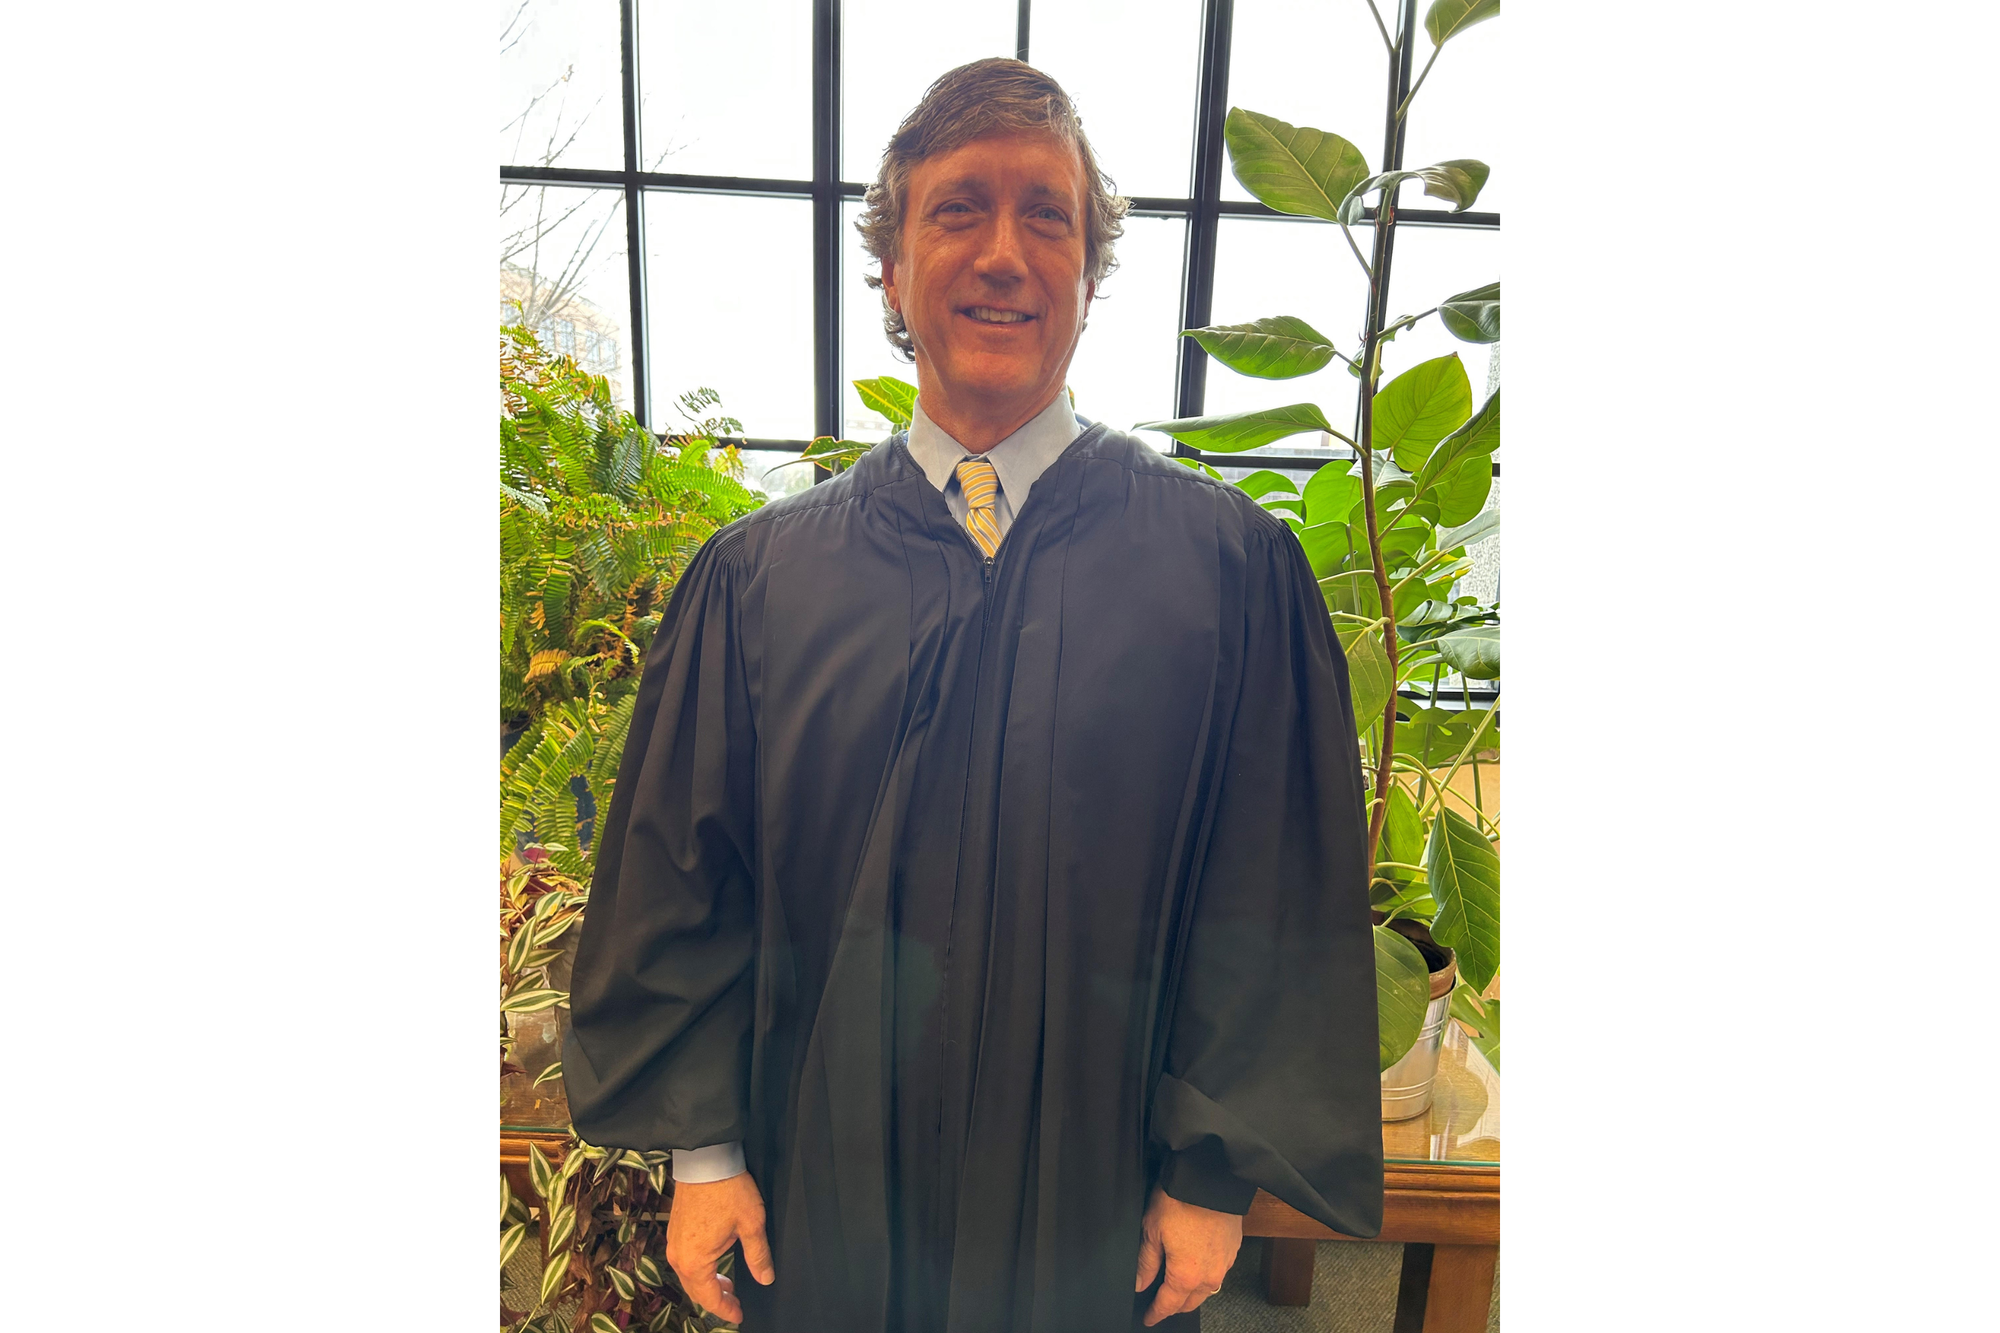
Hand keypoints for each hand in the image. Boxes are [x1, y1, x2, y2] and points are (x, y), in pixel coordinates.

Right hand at [663, 1171, 774, 1323]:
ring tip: (728, 1284)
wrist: (706, 1159)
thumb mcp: (751, 1225)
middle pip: (695, 1290)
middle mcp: (678, 1256)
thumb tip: (765, 1278)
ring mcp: (674, 1242)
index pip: (709, 1298)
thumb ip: (758, 1256)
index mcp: (694, 1261)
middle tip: (736, 1302)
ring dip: (707, 1283)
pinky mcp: (674, 1229)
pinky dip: (699, 1268)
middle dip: (716, 1299)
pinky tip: (715, 1263)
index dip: (726, 1310)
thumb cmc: (728, 1190)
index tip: (739, 1315)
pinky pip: (684, 1260)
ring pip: (688, 1275)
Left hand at [1133, 1183, 1242, 1325]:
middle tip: (1161, 1303)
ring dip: (1193, 1291)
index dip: (1156, 1313)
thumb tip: (1140, 1284)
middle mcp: (1209, 1276)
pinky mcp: (1234, 1248)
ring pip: (1207, 1289)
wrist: (1211, 1177)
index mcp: (1186, 1276)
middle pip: (1190, 1302)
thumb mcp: (1151, 1231)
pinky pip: (1219, 1271)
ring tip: (1178, 1285)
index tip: (1149, 1318)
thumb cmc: (1180, 1200)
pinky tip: (1197, 1264)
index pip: (1168, 1305)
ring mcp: (1225, 1263)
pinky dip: (1206, 1274)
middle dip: (1175, 1305)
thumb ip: (1146, 1263)